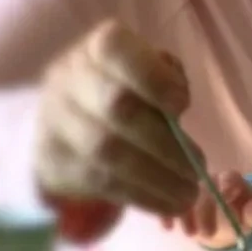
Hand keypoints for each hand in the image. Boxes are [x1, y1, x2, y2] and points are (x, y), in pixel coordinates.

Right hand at [34, 19, 203, 241]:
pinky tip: (166, 202)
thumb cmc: (124, 89)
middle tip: (198, 166)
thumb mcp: (148, 72)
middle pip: (116, 106)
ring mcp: (56, 120)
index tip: (182, 105)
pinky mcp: (53, 160)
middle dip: (165, 141)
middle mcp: (69, 78)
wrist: (67, 121)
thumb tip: (177, 109)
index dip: (152, 76)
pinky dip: (139, 195)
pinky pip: (98, 181)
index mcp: (98, 48)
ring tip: (188, 192)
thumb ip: (167, 80)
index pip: (115, 48)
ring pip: (107, 150)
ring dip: (156, 176)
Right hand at [162, 171, 251, 249]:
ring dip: (185, 213)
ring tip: (190, 234)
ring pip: (185, 194)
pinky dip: (168, 213)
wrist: (225, 221)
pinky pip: (171, 202)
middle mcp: (208, 179)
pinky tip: (167, 227)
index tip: (226, 196)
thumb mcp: (251, 217)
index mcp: (229, 179)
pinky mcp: (177, 198)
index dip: (227, 185)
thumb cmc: (239, 216)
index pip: (229, 178)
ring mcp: (191, 188)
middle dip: (206, 209)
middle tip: (208, 231)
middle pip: (205, 188)